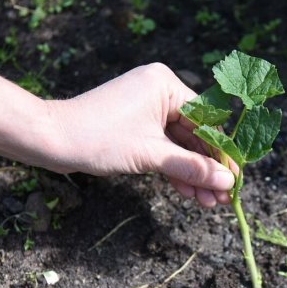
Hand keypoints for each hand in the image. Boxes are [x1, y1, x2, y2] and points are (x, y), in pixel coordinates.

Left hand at [47, 63, 233, 206]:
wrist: (51, 141)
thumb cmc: (99, 137)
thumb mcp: (151, 155)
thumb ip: (191, 168)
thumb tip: (227, 183)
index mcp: (165, 84)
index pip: (206, 120)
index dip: (221, 152)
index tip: (236, 178)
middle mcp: (159, 92)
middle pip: (194, 135)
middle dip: (207, 169)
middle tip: (224, 198)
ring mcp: (147, 111)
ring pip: (179, 146)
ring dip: (193, 175)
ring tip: (210, 203)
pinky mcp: (136, 128)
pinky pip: (163, 149)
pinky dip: (174, 170)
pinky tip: (190, 193)